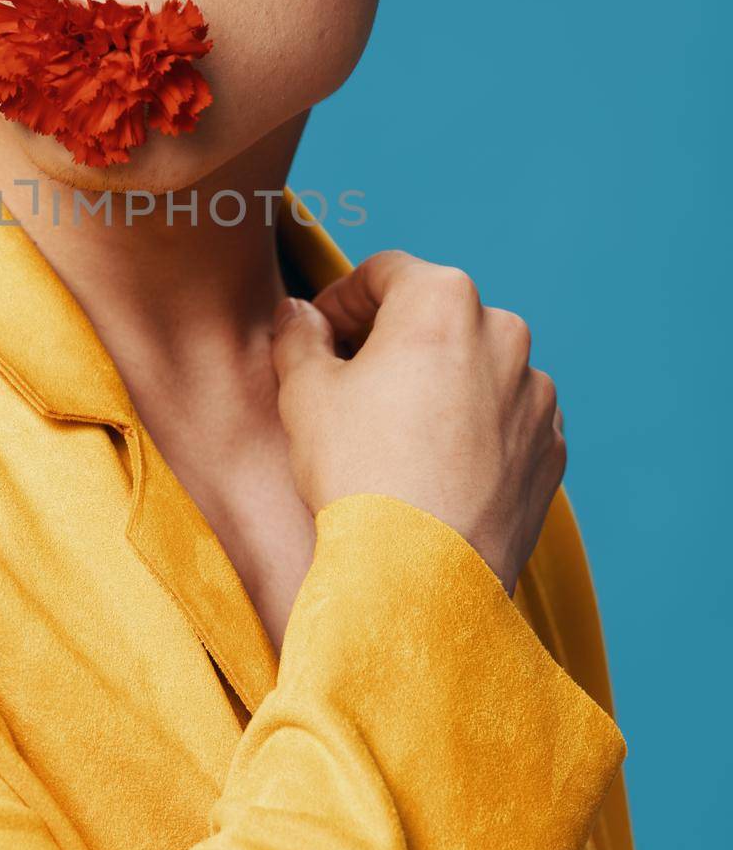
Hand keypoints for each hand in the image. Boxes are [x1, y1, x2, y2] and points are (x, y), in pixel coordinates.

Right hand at [270, 249, 565, 595]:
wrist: (420, 577)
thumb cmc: (358, 472)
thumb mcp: (304, 392)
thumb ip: (299, 335)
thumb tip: (299, 314)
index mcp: (443, 299)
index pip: (385, 272)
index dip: (341, 299)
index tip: (319, 335)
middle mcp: (505, 333)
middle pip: (436, 316)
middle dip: (393, 340)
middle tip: (350, 382)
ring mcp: (536, 395)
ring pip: (475, 368)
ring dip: (437, 384)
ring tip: (394, 434)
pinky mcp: (550, 449)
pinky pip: (505, 421)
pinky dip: (472, 430)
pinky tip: (432, 468)